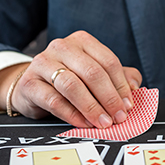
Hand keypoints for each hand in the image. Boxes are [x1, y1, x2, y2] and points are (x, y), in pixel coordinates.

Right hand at [0, 31, 141, 127]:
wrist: (31, 85)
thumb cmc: (69, 79)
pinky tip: (84, 123)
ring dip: (92, 107)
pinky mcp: (30, 83)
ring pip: (72, 85)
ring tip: (103, 122)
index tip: (128, 105)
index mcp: (82, 41)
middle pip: (92, 72)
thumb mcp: (94, 74)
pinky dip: (72, 114)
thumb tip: (135, 87)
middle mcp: (62, 47)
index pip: (108, 62)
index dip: (121, 86)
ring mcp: (43, 63)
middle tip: (118, 116)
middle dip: (109, 98)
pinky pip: (54, 101)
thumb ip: (118, 77)